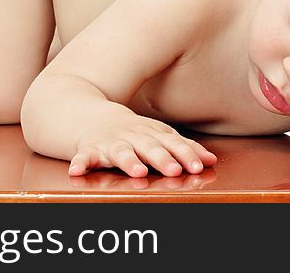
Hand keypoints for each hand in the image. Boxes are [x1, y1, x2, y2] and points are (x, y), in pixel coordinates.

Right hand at [68, 115, 217, 177]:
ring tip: (137, 172)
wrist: (93, 117)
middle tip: (174, 170)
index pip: (172, 144)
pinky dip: (80, 163)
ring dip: (128, 161)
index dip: (185, 154)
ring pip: (120, 152)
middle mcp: (132, 137)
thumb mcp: (158, 136)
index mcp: (151, 134)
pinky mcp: (89, 150)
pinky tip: (77, 171)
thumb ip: (183, 148)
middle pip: (149, 147)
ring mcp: (110, 143)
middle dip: (161, 158)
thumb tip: (211, 161)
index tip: (197, 166)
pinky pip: (83, 157)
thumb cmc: (133, 133)